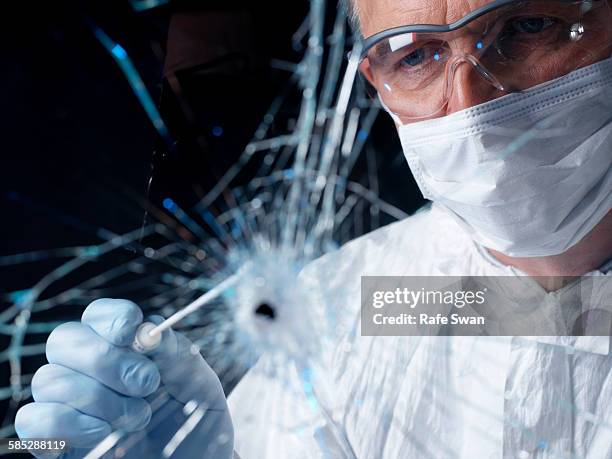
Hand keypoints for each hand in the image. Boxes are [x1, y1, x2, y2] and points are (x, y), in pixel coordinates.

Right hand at [15, 299, 233, 457]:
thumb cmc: (195, 421)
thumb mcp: (200, 385)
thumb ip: (179, 355)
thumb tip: (151, 328)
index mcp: (124, 347)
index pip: (98, 315)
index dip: (111, 318)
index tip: (133, 332)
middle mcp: (89, 370)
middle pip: (64, 339)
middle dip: (104, 359)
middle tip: (146, 383)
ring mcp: (70, 404)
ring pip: (49, 379)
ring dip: (98, 397)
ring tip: (138, 417)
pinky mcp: (57, 440)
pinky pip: (32, 420)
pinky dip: (66, 423)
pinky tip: (102, 432)